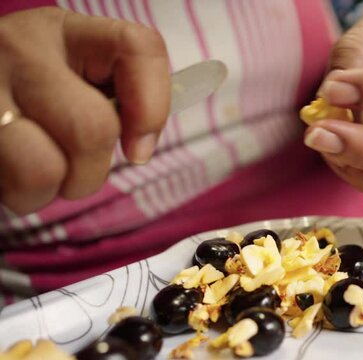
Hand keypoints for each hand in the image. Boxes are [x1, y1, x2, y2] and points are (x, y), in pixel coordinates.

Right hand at [0, 7, 169, 214]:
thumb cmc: (38, 94)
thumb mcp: (77, 77)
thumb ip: (120, 99)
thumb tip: (140, 148)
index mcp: (67, 31)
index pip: (138, 48)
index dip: (153, 107)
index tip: (140, 148)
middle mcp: (22, 50)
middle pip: (91, 128)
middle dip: (93, 171)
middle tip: (78, 171)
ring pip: (42, 170)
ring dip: (50, 191)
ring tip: (40, 175)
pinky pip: (7, 186)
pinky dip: (20, 194)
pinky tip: (11, 169)